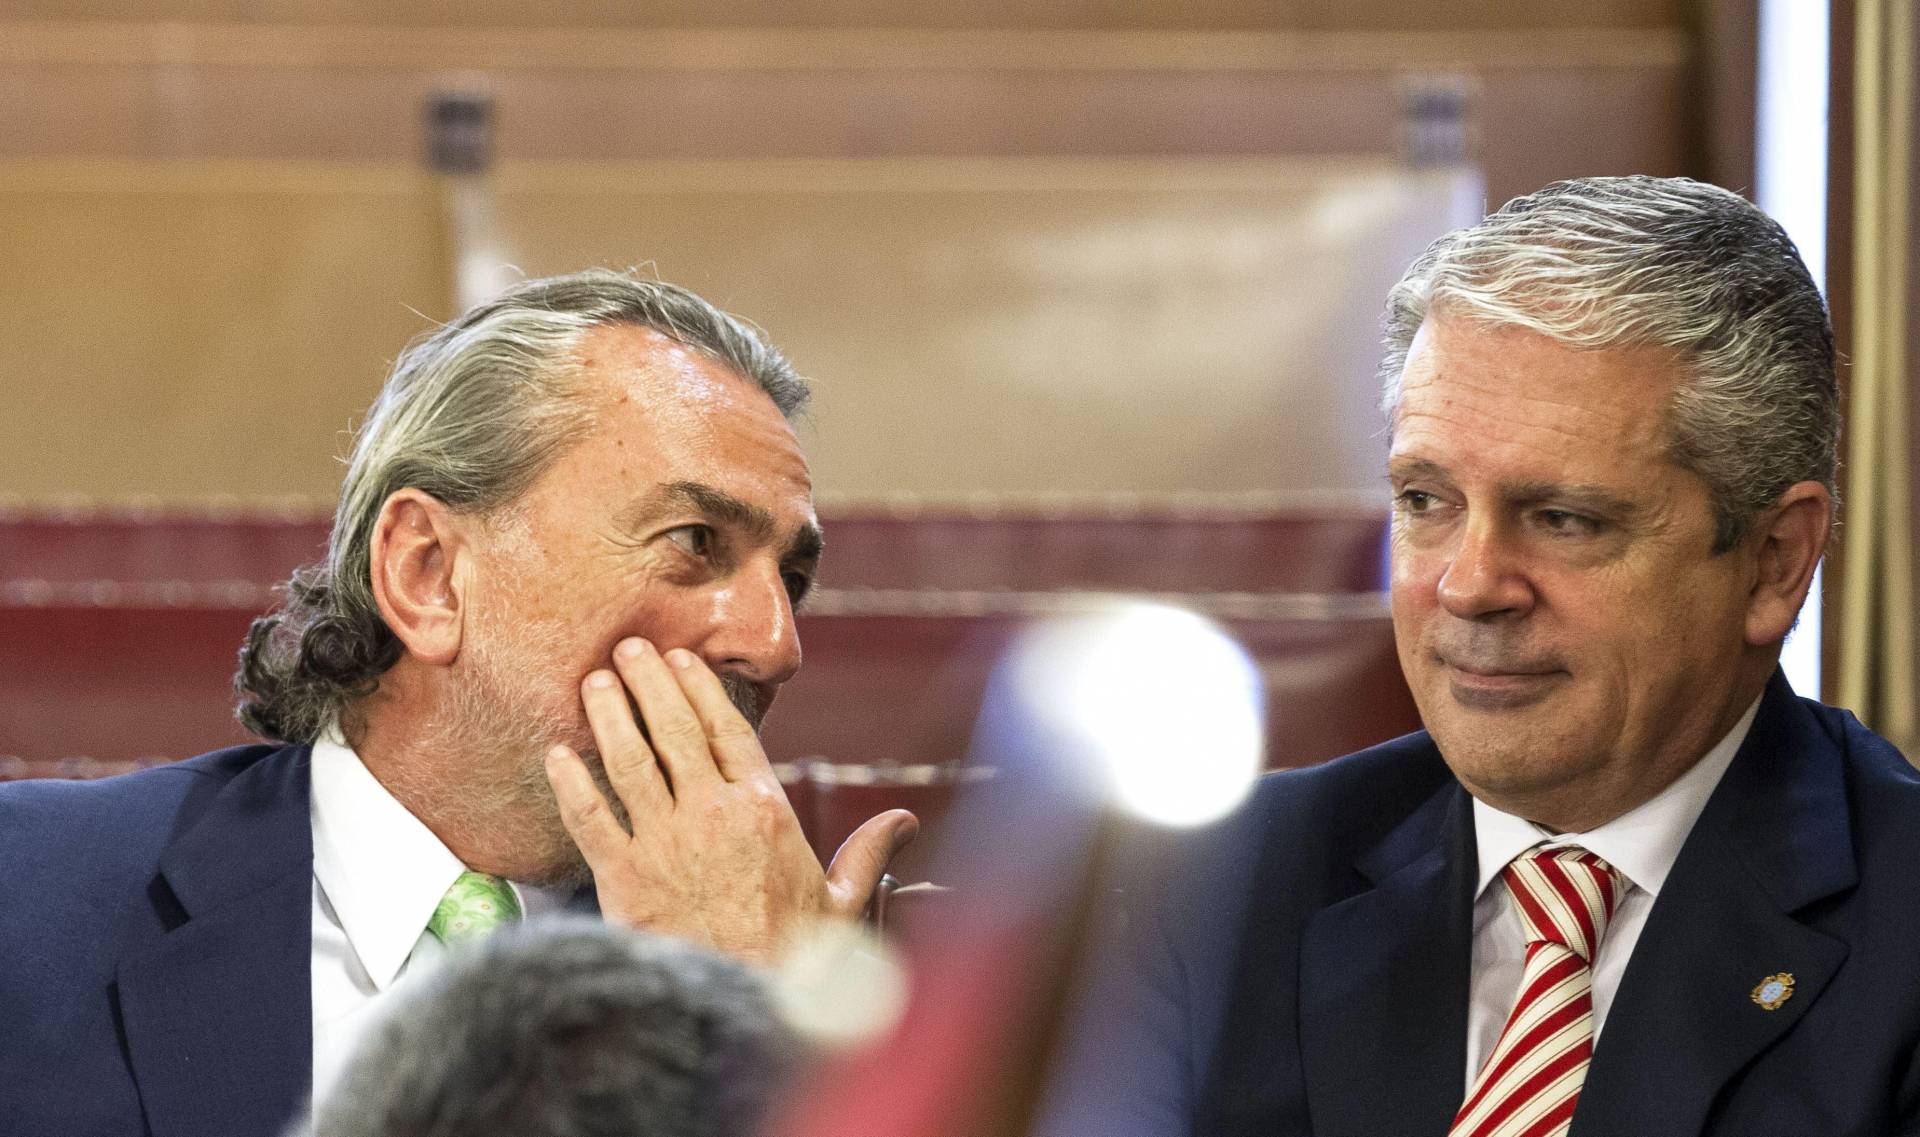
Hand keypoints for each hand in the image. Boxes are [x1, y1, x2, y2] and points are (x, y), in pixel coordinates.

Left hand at [544, 636, 918, 962]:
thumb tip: (906, 822)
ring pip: (630, 761)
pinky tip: (555, 752)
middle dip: (649, 682)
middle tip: (628, 648)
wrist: (747, 1005)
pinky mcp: (624, 881)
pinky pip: (589, 819)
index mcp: (764, 810)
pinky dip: (569, 782)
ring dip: (610, 714)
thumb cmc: (797, 959)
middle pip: (674, 731)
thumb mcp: (843, 902)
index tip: (681, 660)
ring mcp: (665, 845)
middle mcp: (713, 815)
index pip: (728, 731)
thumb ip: (868, 852)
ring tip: (594, 680)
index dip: (700, 690)